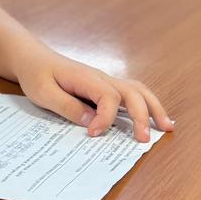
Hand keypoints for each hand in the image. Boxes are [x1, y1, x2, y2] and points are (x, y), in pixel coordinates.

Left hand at [13, 41, 173, 142]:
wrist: (33, 59)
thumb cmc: (36, 74)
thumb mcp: (43, 93)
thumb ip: (67, 106)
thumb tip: (91, 122)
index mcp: (86, 78)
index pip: (108, 97)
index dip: (105, 118)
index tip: (93, 134)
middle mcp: (101, 78)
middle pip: (132, 92)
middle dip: (142, 116)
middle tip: (143, 141)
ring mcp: (106, 82)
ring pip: (138, 91)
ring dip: (154, 108)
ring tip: (167, 128)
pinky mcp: (105, 88)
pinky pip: (132, 94)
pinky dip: (147, 106)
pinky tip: (154, 120)